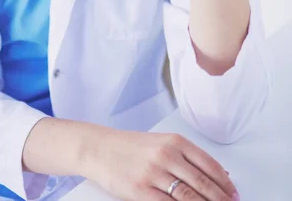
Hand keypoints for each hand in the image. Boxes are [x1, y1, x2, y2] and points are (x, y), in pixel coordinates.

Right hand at [86, 129, 238, 200]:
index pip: (209, 164)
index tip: (234, 194)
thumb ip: (185, 155)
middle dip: (221, 200)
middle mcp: (167, 155)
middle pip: (202, 184)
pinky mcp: (141, 190)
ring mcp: (154, 173)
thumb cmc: (130, 147)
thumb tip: (217, 173)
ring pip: (189, 197)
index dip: (225, 183)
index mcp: (174, 141)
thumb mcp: (160, 142)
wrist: (100, 148)